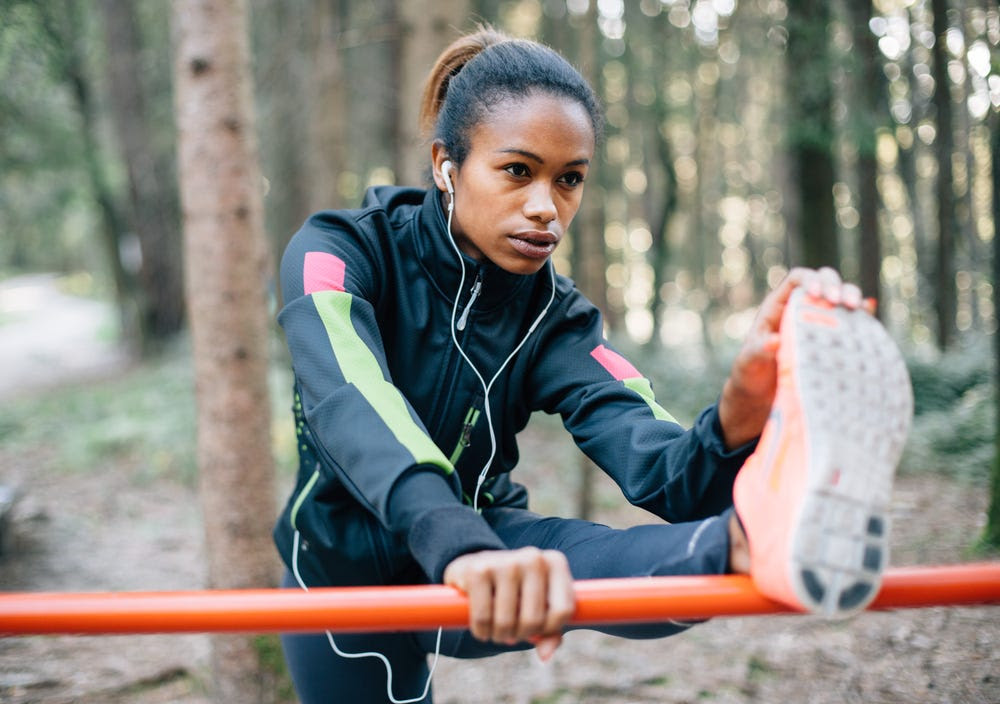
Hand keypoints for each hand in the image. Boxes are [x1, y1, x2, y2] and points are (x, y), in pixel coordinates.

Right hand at [442, 547, 573, 661]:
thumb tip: (545, 656)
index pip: (563, 610)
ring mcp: (505, 562)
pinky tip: (482, 627)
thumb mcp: (540, 605)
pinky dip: (481, 631)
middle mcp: (533, 558)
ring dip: (499, 636)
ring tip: (497, 630)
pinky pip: (483, 618)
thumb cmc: (517, 590)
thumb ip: (551, 632)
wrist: (479, 565)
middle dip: (520, 635)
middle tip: (512, 632)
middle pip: (534, 619)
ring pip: (506, 622)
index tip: (537, 628)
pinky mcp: (478, 570)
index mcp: (555, 562)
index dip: (549, 629)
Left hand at [718, 267, 873, 448]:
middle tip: (842, 303)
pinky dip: (861, 315)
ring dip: (851, 296)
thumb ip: (760, 350)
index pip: (798, 279)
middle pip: (823, 281)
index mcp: (778, 305)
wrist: (761, 394)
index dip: (811, 279)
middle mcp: (800, 307)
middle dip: (836, 286)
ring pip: (839, 297)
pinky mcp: (831, 336)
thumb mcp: (750, 361)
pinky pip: (849, 320)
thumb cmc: (751, 372)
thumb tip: (775, 342)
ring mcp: (818, 320)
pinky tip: (869, 315)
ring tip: (856, 308)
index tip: (818, 294)